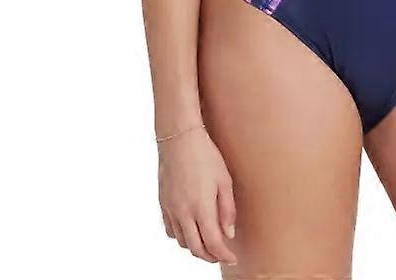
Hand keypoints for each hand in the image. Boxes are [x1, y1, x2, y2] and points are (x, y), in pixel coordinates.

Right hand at [157, 126, 237, 265]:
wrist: (179, 138)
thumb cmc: (205, 155)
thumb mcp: (224, 180)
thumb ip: (227, 209)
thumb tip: (229, 234)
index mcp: (201, 208)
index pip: (213, 243)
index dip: (224, 255)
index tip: (232, 258)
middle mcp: (183, 213)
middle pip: (196, 248)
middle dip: (210, 256)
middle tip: (221, 255)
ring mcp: (170, 209)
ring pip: (182, 242)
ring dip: (196, 247)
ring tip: (208, 242)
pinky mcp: (163, 203)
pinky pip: (170, 230)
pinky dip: (181, 237)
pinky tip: (190, 229)